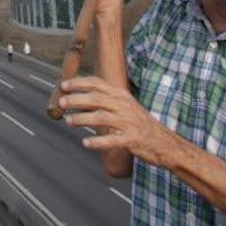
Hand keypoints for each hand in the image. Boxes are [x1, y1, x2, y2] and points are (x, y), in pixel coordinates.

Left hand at [58, 75, 174, 165]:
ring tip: (68, 121)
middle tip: (62, 102)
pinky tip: (85, 143)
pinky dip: (97, 141)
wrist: (164, 142)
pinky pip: (112, 140)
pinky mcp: (131, 139)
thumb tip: (78, 98)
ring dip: (82, 119)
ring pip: (101, 118)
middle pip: (96, 99)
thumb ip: (105, 101)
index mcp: (121, 95)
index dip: (79, 83)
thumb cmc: (139, 123)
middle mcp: (124, 106)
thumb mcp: (125, 106)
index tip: (64, 84)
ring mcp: (128, 122)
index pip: (98, 84)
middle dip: (77, 99)